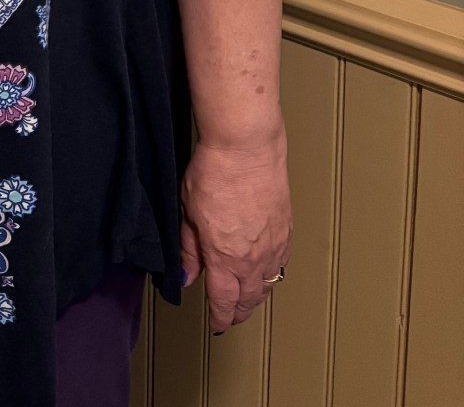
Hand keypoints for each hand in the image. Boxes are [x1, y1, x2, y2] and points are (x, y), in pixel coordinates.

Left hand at [179, 132, 291, 330]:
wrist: (247, 148)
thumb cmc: (215, 172)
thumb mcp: (188, 211)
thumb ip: (189, 249)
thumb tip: (187, 276)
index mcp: (224, 258)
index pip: (224, 301)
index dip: (220, 316)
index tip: (217, 323)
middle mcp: (253, 259)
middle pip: (249, 298)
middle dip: (239, 310)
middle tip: (231, 315)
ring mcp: (273, 245)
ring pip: (268, 284)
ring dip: (256, 295)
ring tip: (248, 299)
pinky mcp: (286, 230)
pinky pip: (281, 263)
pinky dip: (273, 274)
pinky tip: (267, 271)